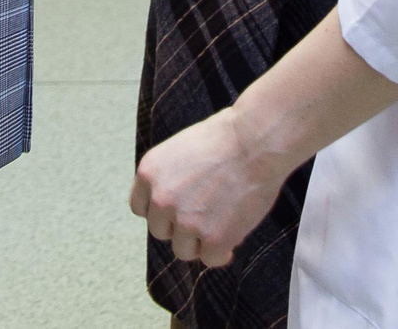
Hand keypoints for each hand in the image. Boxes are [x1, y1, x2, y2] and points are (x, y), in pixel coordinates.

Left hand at [132, 108, 287, 268]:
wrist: (256, 141)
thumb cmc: (227, 138)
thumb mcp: (181, 149)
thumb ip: (170, 179)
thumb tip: (175, 207)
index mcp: (149, 173)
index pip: (141, 207)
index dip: (161, 211)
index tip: (176, 210)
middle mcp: (162, 200)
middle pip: (161, 231)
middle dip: (180, 227)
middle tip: (204, 214)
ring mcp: (186, 222)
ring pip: (184, 250)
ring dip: (200, 242)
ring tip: (221, 224)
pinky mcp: (213, 239)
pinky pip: (211, 259)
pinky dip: (222, 252)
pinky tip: (232, 238)